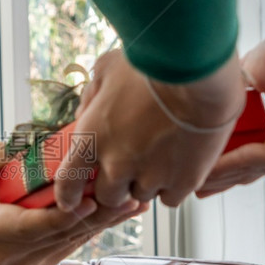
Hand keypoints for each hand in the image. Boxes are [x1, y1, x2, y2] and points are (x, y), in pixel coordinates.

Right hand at [0, 141, 147, 264]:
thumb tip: (19, 147)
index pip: (29, 227)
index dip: (64, 216)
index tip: (91, 200)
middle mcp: (8, 255)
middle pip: (61, 234)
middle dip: (98, 214)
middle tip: (130, 192)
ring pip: (73, 241)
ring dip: (106, 221)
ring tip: (137, 200)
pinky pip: (72, 244)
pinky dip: (95, 226)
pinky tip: (121, 211)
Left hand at [54, 49, 245, 208]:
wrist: (197, 70)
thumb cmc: (151, 63)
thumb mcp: (107, 69)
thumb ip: (91, 97)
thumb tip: (84, 113)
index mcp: (92, 139)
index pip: (69, 183)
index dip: (68, 197)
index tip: (71, 201)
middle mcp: (118, 164)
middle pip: (107, 196)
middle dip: (115, 185)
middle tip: (129, 167)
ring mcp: (151, 176)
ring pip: (141, 196)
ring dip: (145, 183)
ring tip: (160, 155)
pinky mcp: (183, 181)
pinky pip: (170, 198)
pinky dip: (172, 187)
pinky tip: (178, 165)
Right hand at [197, 24, 264, 196]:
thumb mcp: (254, 72)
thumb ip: (235, 93)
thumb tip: (213, 101)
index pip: (261, 151)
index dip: (231, 160)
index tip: (206, 167)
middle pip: (256, 167)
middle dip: (223, 177)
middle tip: (197, 186)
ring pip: (253, 167)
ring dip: (220, 174)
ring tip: (194, 181)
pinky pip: (254, 160)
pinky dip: (227, 164)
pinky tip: (206, 168)